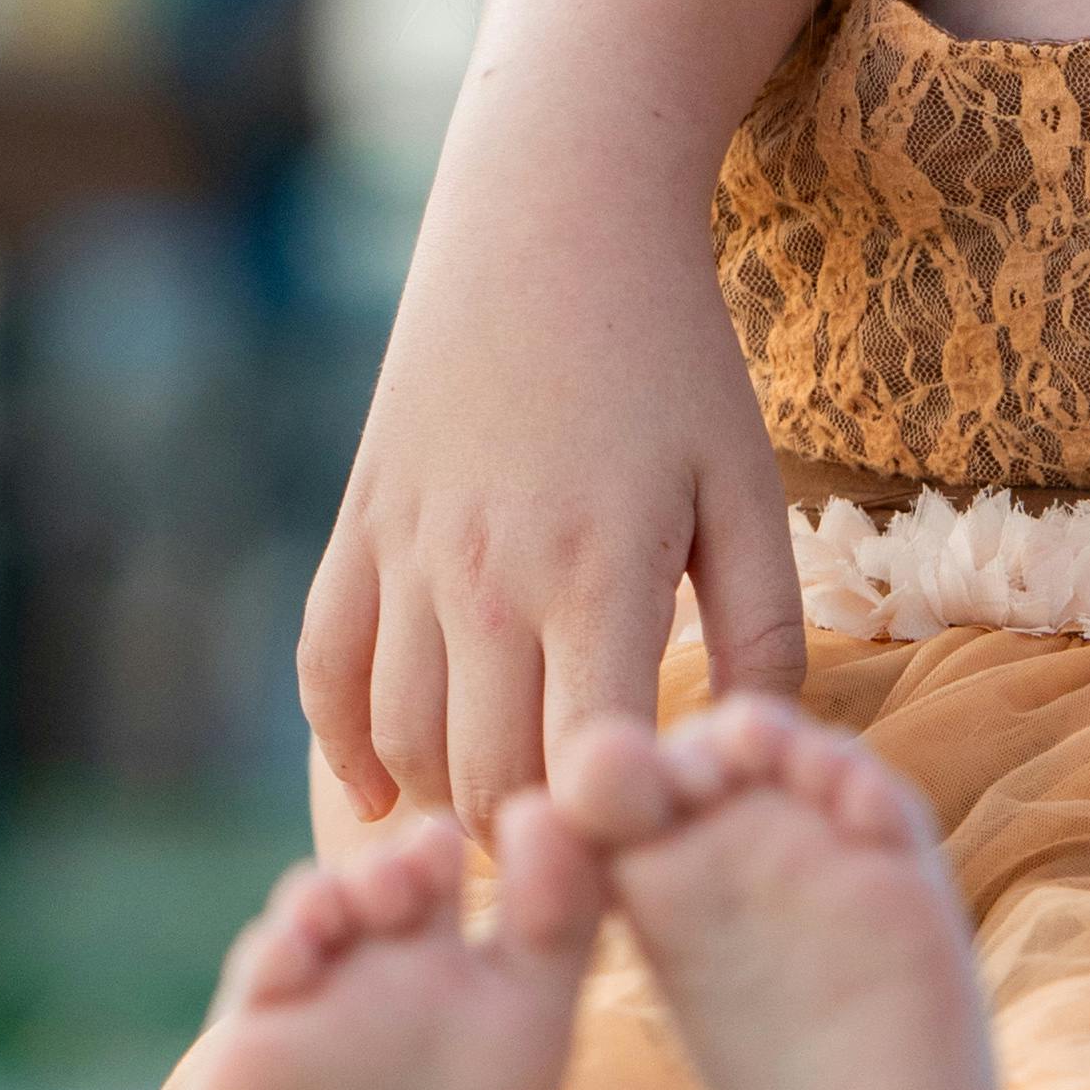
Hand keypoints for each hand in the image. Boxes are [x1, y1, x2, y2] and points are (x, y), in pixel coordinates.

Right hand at [303, 218, 801, 829]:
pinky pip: (324, 670)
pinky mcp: (359, 528)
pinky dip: (346, 748)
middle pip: (487, 776)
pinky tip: (391, 795)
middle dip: (537, 839)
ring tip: (513, 823)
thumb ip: (766, 634)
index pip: (585, 766)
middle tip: (585, 863)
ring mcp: (408, 555)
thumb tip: (748, 752)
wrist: (553, 226)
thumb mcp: (750, 490)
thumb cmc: (674, 364)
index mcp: (597, 576)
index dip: (613, 833)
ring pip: (400, 742)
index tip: (651, 851)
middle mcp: (486, 579)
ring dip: (451, 803)